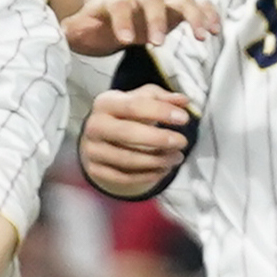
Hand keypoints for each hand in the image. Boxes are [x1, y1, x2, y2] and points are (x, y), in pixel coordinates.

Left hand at [59, 0, 220, 57]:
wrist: (112, 12)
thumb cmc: (96, 23)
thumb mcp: (78, 28)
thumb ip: (71, 30)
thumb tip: (63, 32)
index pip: (117, 2)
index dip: (121, 19)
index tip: (126, 41)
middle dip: (156, 19)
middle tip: (158, 44)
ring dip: (193, 15)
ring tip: (203, 37)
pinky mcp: (178, 6)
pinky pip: (198, 4)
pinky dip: (208, 14)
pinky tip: (215, 31)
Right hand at [82, 82, 194, 196]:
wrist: (101, 134)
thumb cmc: (126, 114)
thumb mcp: (142, 98)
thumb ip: (164, 98)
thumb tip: (183, 101)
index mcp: (105, 103)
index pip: (133, 106)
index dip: (160, 112)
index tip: (183, 118)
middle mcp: (94, 126)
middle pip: (127, 133)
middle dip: (159, 139)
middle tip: (182, 142)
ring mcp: (92, 150)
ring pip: (127, 159)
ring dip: (158, 160)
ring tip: (177, 157)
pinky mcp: (95, 170)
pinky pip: (124, 178)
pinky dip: (148, 176)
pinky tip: (163, 169)